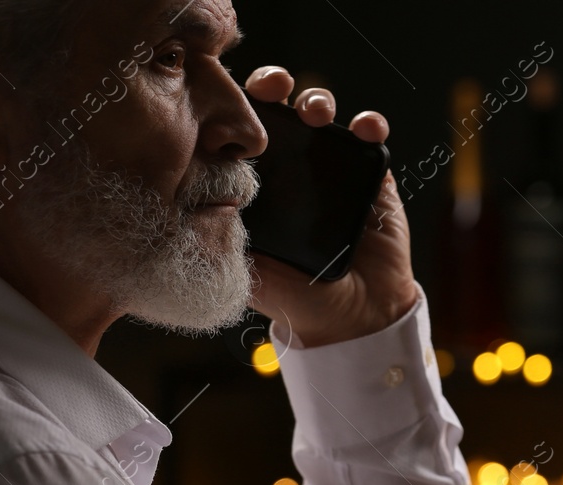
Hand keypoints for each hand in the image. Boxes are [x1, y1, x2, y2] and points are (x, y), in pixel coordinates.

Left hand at [242, 66, 417, 347]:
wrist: (350, 320)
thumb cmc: (294, 297)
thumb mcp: (247, 266)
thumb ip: (224, 234)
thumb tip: (190, 198)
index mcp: (258, 182)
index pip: (241, 130)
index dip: (236, 106)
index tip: (232, 99)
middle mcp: (293, 168)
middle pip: (280, 109)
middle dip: (275, 86)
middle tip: (274, 89)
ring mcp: (333, 167)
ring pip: (323, 113)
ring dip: (318, 100)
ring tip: (316, 112)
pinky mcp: (371, 176)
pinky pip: (371, 138)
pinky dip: (369, 124)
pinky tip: (364, 128)